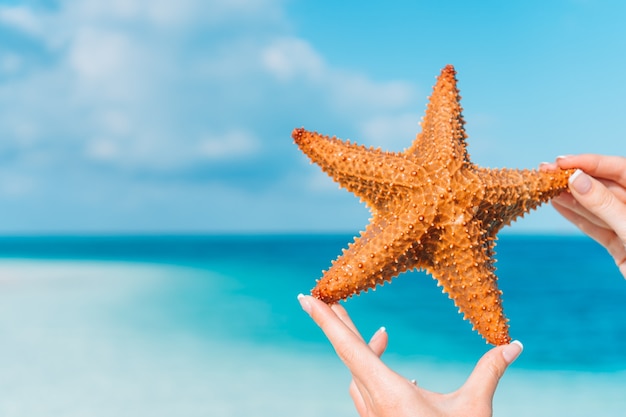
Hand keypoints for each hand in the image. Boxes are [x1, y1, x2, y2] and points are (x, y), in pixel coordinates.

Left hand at [298, 294, 522, 416]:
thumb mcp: (474, 409)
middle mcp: (374, 404)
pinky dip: (373, 373)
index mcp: (389, 394)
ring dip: (363, 351)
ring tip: (380, 334)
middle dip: (338, 323)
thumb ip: (490, 372)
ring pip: (357, 374)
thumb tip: (514, 344)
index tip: (307, 298)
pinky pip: (366, 392)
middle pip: (348, 354)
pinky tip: (399, 374)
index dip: (326, 320)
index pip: (349, 348)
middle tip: (328, 297)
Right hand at [540, 154, 625, 277]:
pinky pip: (596, 227)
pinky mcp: (622, 247)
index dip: (590, 162)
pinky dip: (575, 217)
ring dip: (570, 196)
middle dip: (575, 178)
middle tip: (545, 171)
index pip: (621, 168)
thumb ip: (604, 204)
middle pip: (605, 186)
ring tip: (544, 187)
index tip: (562, 162)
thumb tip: (576, 178)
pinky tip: (557, 205)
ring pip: (597, 207)